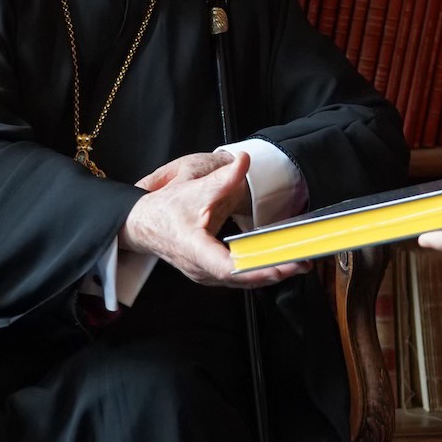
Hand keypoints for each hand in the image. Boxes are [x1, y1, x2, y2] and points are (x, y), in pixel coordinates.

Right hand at [121, 151, 305, 287]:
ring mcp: (204, 275)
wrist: (142, 226)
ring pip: (240, 282)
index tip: (276, 266)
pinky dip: (258, 273)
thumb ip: (223, 177)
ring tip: (297, 266)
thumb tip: (243, 160)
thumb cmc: (165, 211)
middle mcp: (200, 269)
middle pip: (240, 278)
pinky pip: (237, 279)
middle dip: (271, 272)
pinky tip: (276, 266)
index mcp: (194, 249)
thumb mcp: (194, 190)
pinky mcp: (210, 275)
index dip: (252, 269)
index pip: (225, 267)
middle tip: (300, 264)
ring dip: (268, 275)